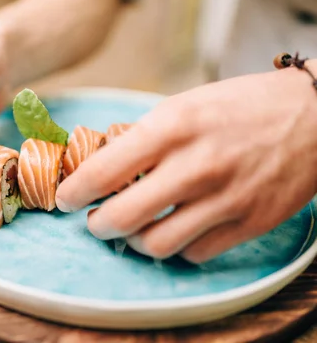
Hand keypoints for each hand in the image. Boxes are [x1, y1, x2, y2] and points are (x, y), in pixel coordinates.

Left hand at [56, 63, 316, 262]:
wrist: (312, 114)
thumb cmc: (239, 106)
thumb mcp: (184, 104)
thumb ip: (143, 136)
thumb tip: (102, 163)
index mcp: (173, 126)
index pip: (104, 170)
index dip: (75, 192)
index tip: (66, 199)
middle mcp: (196, 164)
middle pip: (124, 217)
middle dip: (98, 225)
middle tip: (95, 221)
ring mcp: (226, 197)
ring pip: (157, 244)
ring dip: (135, 242)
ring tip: (134, 229)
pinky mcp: (251, 221)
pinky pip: (195, 253)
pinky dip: (177, 247)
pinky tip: (176, 231)